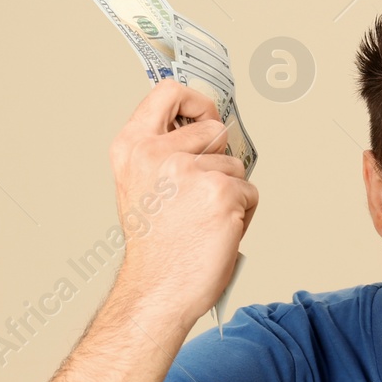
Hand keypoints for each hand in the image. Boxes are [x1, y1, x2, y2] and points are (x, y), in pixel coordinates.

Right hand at [109, 78, 257, 325]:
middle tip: (203, 192)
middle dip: (219, 158)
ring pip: (235, 165)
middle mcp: (158, 153)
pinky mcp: (222, 192)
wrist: (157, 289)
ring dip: (231, 192)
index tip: (206, 115)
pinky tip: (218, 232)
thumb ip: (163, 153)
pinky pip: (249, 192)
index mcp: (132, 147)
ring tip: (204, 220)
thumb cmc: (154, 247)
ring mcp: (191, 171)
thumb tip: (205, 131)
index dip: (195, 100)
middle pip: (215, 129)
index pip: (168, 92)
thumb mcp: (140, 186)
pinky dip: (243, 214)